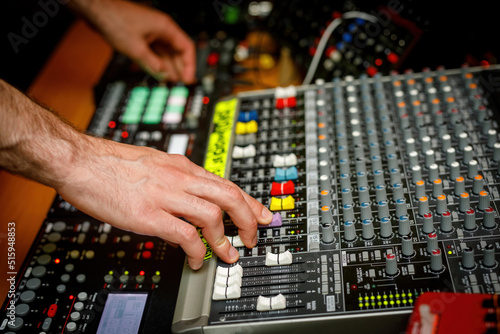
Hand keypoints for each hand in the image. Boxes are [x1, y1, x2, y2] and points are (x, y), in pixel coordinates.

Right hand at [56, 136, 272, 269]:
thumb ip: (178, 177)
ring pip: (212, 216)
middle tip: (251, 239)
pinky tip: (195, 259)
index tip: (263, 215)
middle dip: (248, 221)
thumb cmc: (112, 162)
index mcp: (182, 166)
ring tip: (226, 254)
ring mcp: (165, 195)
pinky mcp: (148, 214)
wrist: (79, 160)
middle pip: (230, 197)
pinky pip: (184, 235)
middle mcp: (180, 178)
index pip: (227, 183)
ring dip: (224, 240)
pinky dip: (196, 251)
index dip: (250, 202)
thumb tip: (194, 194)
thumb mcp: (155, 162)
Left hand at [70, 0, 195, 82]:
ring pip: (166, 53)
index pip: (186, 48)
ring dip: (168, 67)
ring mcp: (152, 32)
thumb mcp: (136, 49)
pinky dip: (158, 63)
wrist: (96, 10)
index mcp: (166, 28)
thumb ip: (153, 65)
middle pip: (177, 51)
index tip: (188, 79)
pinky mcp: (143, 36)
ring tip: (171, 82)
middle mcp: (161, 29)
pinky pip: (155, 52)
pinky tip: (158, 73)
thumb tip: (165, 77)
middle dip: (180, 68)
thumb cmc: (115, 20)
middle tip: (181, 84)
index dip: (189, 65)